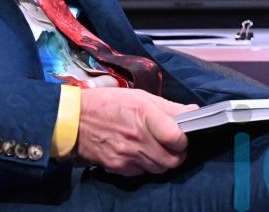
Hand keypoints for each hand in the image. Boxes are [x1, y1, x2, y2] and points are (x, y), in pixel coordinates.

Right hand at [76, 88, 198, 176]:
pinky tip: (136, 152)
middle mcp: (138, 137)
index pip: (178, 137)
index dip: (183, 138)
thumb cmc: (108, 103)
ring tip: (153, 148)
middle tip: (170, 145)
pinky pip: (141, 172)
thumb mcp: (139, 96)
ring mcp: (128, 155)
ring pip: (159, 169)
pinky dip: (143, 165)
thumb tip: (194, 111)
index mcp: (145, 114)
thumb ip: (168, 107)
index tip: (180, 135)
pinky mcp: (119, 167)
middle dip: (176, 154)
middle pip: (173, 160)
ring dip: (161, 161)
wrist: (74, 119)